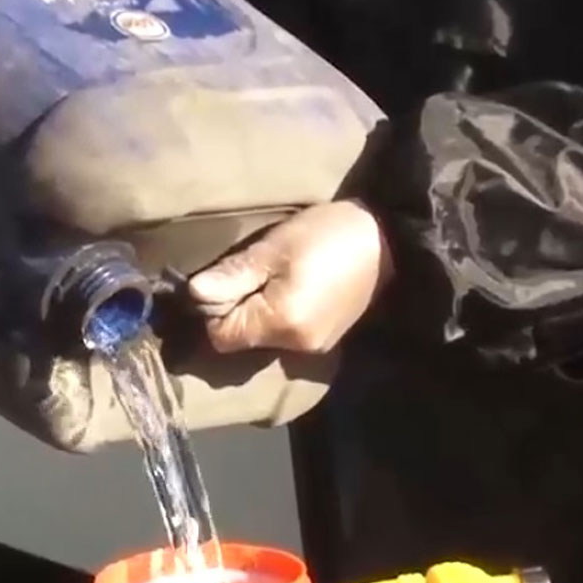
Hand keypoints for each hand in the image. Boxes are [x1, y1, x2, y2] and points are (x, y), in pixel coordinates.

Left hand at [187, 199, 392, 353]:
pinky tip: (295, 288)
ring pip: (264, 339)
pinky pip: (286, 335)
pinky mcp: (327, 340)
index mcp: (281, 324)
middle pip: (242, 341)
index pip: (221, 338)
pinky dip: (281, 316)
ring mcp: (315, 347)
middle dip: (238, 310)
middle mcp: (296, 348)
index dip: (214, 310)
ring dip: (259, 313)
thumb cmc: (328, 234)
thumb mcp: (274, 248)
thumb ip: (233, 275)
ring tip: (276, 278)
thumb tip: (193, 295)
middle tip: (252, 272)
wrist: (389, 239)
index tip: (226, 280)